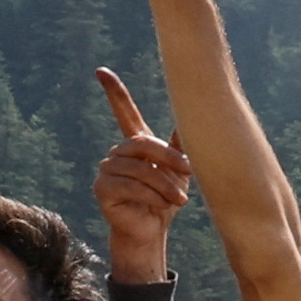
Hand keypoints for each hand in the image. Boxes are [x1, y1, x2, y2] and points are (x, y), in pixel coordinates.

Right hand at [93, 71, 197, 284]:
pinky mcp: (102, 188)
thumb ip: (183, 146)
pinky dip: (151, 196)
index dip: (114, 93)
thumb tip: (199, 115)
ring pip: (139, 168)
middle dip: (169, 159)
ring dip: (164, 185)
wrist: (153, 230)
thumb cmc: (166, 199)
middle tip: (188, 174)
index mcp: (136, 145)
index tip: (101, 71)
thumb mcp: (180, 171)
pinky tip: (160, 206)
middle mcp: (117, 152)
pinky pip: (129, 186)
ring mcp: (106, 169)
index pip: (124, 113)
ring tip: (178, 200)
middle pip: (143, 144)